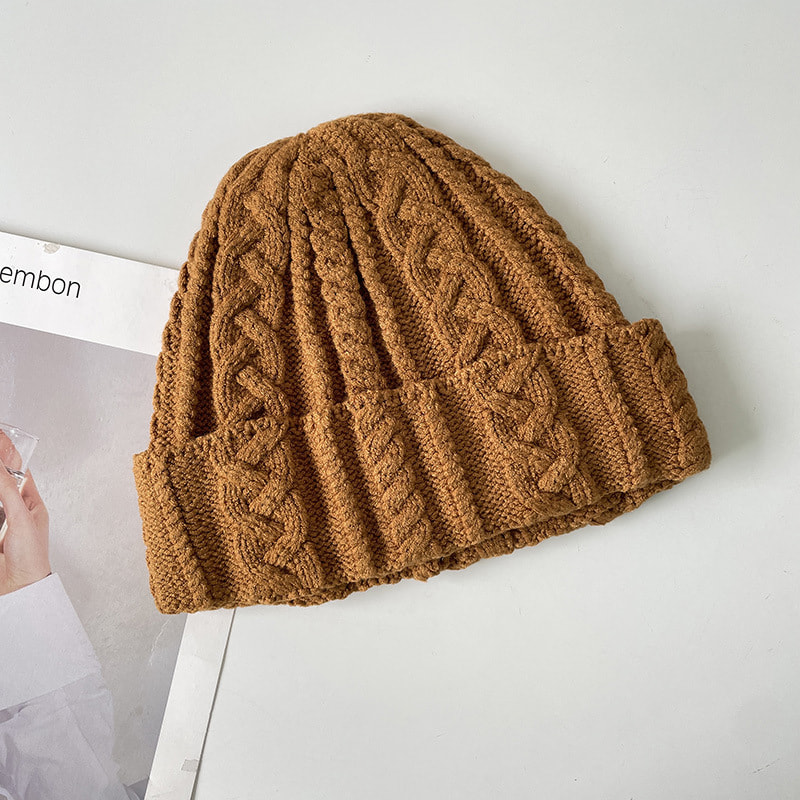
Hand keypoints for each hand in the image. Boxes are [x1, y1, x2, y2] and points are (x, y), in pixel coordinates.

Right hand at [0, 431, 50, 594]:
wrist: (19, 587)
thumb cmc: (31, 557)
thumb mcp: (22, 519)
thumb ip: (9, 494)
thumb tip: (0, 471)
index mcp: (30, 502)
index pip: (19, 471)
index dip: (9, 453)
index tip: (1, 435)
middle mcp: (14, 508)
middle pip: (1, 481)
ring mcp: (0, 519)